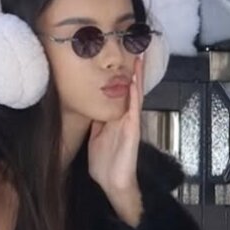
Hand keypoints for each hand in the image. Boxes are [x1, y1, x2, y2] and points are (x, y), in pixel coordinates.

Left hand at [87, 53, 144, 221]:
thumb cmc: (105, 163)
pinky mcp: (132, 132)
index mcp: (116, 118)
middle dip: (134, 69)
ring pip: (135, 95)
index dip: (121, 74)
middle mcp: (125, 117)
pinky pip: (134, 110)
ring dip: (138, 77)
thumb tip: (89, 107)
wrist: (112, 183)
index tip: (121, 56)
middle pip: (131, 87)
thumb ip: (95, 122)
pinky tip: (134, 83)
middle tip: (137, 47)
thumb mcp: (95, 137)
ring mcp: (130, 123)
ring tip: (140, 57)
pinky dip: (135, 96)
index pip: (120, 91)